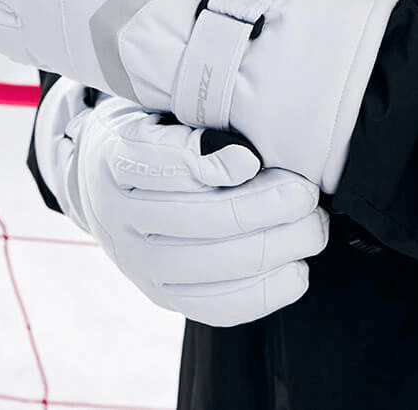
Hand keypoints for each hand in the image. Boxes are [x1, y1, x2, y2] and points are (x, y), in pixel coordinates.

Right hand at [38, 83, 327, 326]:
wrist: (104, 185)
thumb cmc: (155, 135)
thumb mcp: (162, 110)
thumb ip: (197, 125)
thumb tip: (249, 159)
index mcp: (118, 161)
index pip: (160, 164)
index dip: (209, 165)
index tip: (252, 159)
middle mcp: (122, 218)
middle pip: (201, 220)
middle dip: (266, 208)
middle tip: (307, 193)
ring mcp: (139, 264)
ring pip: (214, 266)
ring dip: (276, 248)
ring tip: (312, 228)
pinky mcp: (162, 296)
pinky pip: (216, 306)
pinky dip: (263, 293)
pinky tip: (297, 271)